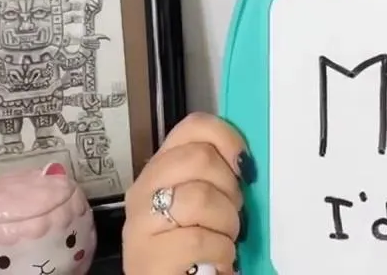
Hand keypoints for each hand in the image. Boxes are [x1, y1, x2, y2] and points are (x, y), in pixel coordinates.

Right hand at [122, 113, 248, 274]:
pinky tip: (214, 260)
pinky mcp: (150, 255)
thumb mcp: (202, 202)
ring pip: (200, 196)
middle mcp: (144, 191)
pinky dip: (220, 252)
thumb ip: (214, 174)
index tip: (243, 165)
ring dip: (226, 223)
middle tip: (230, 213)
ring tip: (221, 240)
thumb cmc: (194, 247)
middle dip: (229, 188)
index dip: (226, 138)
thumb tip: (245, 159)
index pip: (192, 127)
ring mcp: (141, 223)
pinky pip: (200, 239)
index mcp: (160, 171)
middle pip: (199, 158)